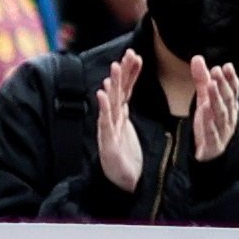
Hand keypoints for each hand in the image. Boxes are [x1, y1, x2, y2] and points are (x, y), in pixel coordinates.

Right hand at [93, 47, 147, 193]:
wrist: (123, 183)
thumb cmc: (126, 155)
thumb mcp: (131, 127)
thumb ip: (127, 107)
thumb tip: (128, 87)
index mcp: (122, 115)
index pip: (127, 89)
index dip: (131, 73)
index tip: (136, 55)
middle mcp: (114, 120)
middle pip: (118, 92)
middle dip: (122, 73)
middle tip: (128, 55)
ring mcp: (109, 130)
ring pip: (111, 104)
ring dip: (112, 85)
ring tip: (114, 69)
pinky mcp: (108, 143)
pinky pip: (105, 123)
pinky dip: (103, 108)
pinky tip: (102, 94)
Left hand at [172, 54, 238, 163]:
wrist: (210, 156)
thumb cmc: (210, 124)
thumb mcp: (204, 100)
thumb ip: (202, 80)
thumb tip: (197, 58)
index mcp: (229, 107)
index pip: (233, 91)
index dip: (231, 79)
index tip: (227, 66)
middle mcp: (228, 118)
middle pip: (228, 100)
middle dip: (223, 85)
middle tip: (217, 71)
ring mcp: (222, 131)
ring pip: (221, 113)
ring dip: (217, 98)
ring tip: (211, 85)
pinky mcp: (213, 143)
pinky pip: (212, 132)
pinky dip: (210, 121)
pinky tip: (205, 110)